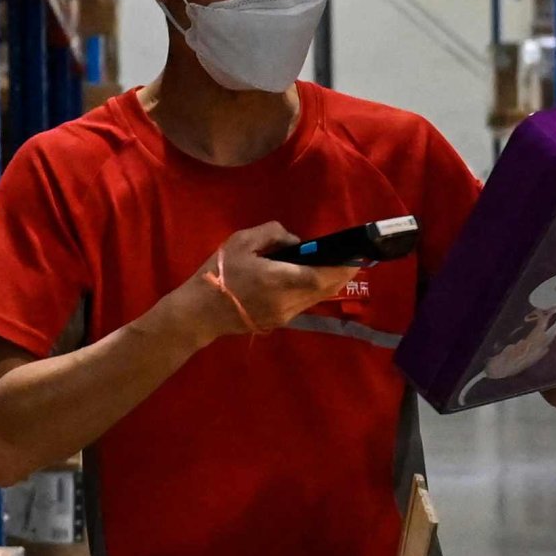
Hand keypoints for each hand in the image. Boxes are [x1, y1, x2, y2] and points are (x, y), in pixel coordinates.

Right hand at [186, 222, 362, 338]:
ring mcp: (285, 315)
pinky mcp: (280, 321)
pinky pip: (305, 303)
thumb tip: (295, 242)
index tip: (356, 256)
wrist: (199, 312)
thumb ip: (272, 234)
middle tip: (353, 259)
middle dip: (342, 274)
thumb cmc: (219, 273)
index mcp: (278, 279)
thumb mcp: (241, 242)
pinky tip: (312, 278)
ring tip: (337, 266)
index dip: (342, 267)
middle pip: (326, 289)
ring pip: (317, 298)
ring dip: (330, 283)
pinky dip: (314, 289)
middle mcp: (287, 301)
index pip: (321, 277)